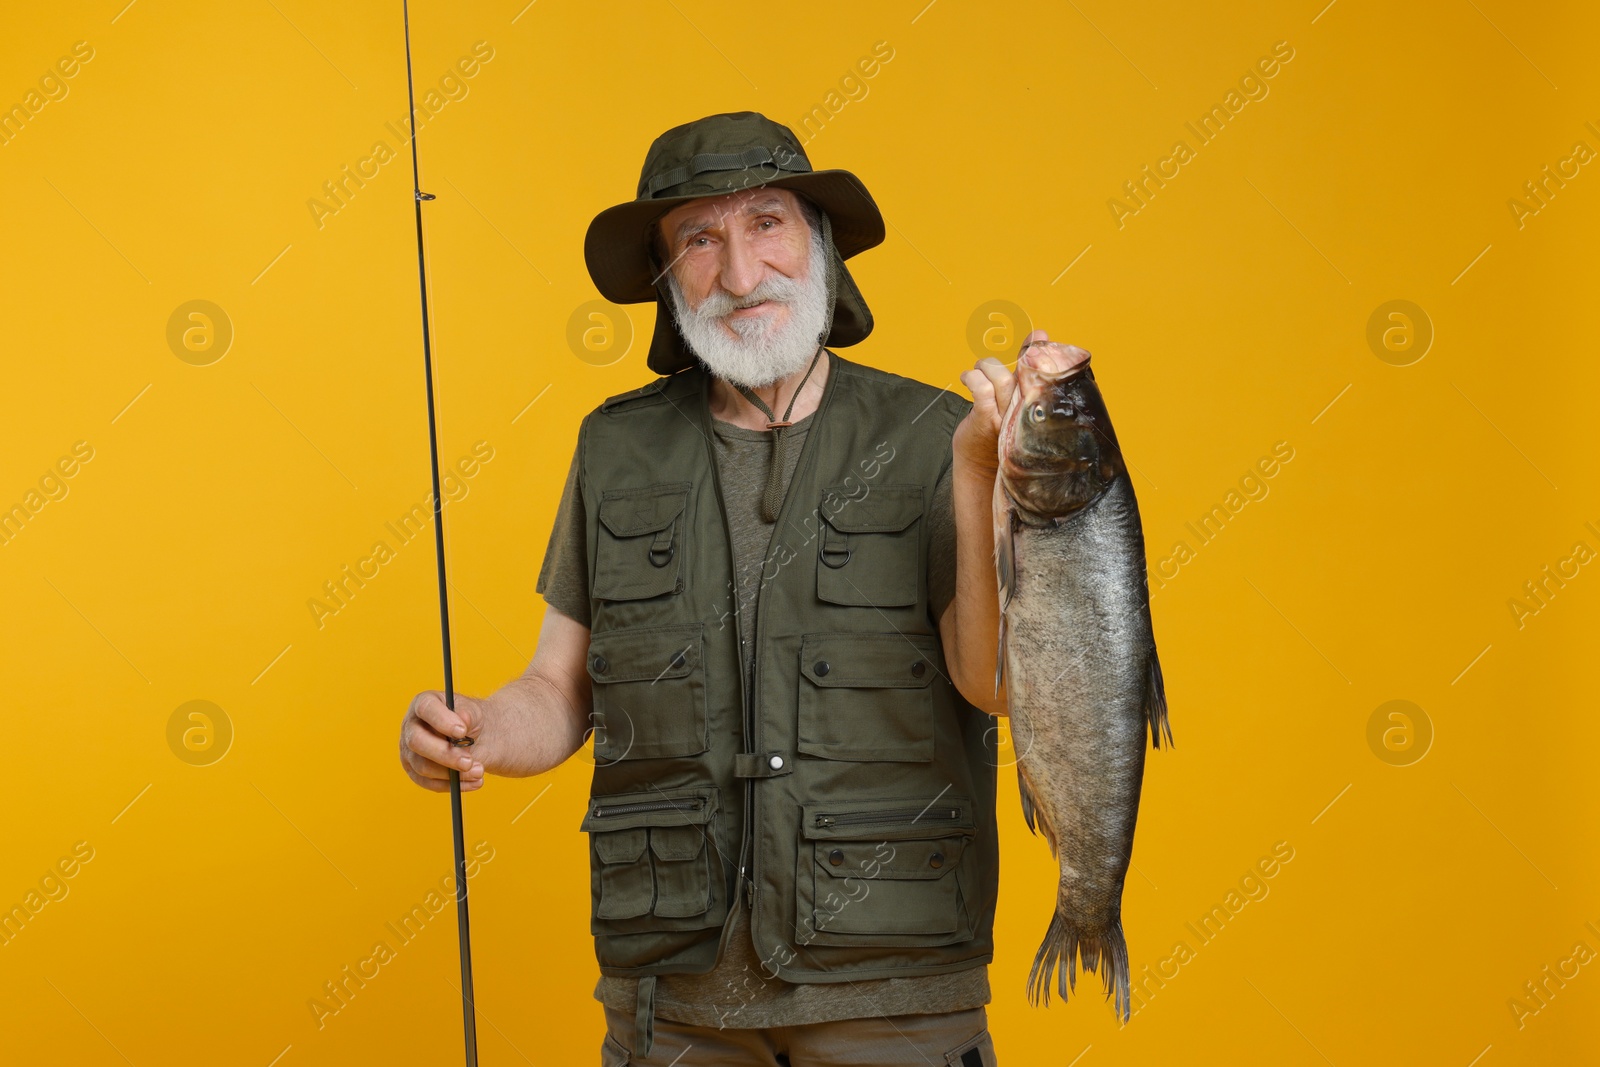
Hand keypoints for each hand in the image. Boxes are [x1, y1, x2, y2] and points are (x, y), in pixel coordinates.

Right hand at [399, 690, 486, 792]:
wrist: (473, 738)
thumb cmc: (469, 721)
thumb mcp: (474, 712)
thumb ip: (468, 714)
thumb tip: (463, 721)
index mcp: (423, 704)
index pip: (426, 709)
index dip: (442, 721)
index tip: (462, 731)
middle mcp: (411, 726)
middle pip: (417, 742)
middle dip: (444, 754)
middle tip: (468, 761)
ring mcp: (409, 751)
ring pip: (423, 767)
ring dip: (452, 773)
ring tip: (478, 771)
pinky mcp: (415, 772)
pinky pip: (430, 783)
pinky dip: (454, 785)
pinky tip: (473, 782)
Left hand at [954, 329, 1089, 471]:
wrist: (979, 470)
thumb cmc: (996, 432)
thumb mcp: (1013, 405)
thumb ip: (1021, 380)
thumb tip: (1028, 349)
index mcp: (1036, 407)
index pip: (1043, 374)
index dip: (1040, 352)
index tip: (1039, 335)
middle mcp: (1025, 412)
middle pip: (1024, 373)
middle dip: (1008, 359)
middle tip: (990, 364)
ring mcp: (1006, 418)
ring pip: (1001, 379)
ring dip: (986, 367)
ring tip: (977, 372)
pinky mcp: (986, 422)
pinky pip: (981, 390)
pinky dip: (972, 378)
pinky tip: (967, 379)